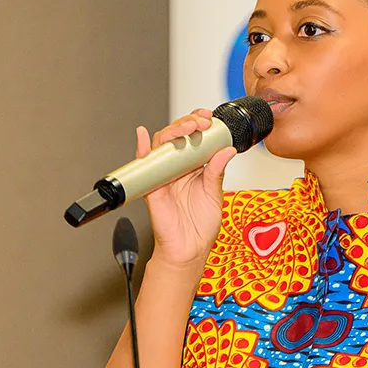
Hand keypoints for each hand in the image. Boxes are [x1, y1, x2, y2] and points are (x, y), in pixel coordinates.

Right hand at [138, 109, 237, 268]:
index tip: (209, 118)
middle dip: (188, 123)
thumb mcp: (215, 194)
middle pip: (177, 136)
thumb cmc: (200, 226)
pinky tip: (141, 136)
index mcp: (194, 168)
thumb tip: (227, 150)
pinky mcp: (153, 187)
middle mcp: (178, 169)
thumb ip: (217, 171)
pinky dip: (141, 149)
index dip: (199, 124)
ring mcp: (164, 176)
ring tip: (186, 127)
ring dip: (172, 131)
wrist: (189, 249)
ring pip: (162, 146)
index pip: (194, 138)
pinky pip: (144, 166)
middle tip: (200, 122)